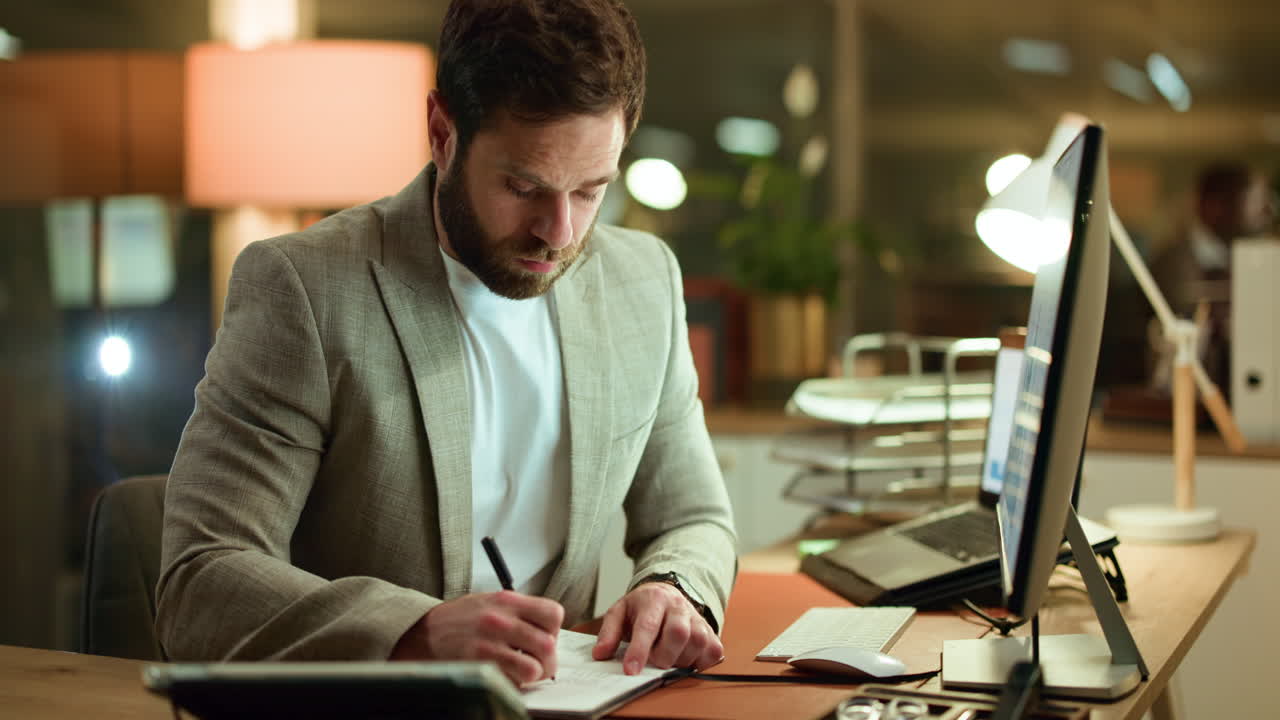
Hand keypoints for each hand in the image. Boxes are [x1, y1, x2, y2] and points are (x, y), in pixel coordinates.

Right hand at [390, 591, 563, 685]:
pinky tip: (504, 676)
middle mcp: (500, 619)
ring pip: (534, 667)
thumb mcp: (488, 602)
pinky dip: (514, 683)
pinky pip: (512, 681)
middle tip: (539, 664)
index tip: (545, 636)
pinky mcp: (479, 665)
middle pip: (548, 644)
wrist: (420, 633)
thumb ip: (517, 612)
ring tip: (523, 672)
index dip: (554, 630)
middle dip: (548, 660)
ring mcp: (489, 643)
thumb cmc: (457, 620)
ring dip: (533, 675)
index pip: (553, 613)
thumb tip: (546, 630)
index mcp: (507, 600)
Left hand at [592, 582, 722, 674]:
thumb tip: (600, 654)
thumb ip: (608, 632)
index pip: (648, 626)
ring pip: (698, 642)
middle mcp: (679, 606)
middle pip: (679, 633)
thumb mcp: (619, 612)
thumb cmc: (642, 607)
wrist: (667, 593)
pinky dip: (700, 662)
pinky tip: (685, 658)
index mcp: (654, 599)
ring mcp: (697, 618)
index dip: (639, 651)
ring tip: (667, 657)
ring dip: (680, 659)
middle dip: (664, 655)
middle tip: (653, 661)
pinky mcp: (711, 631)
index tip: (631, 670)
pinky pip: (713, 651)